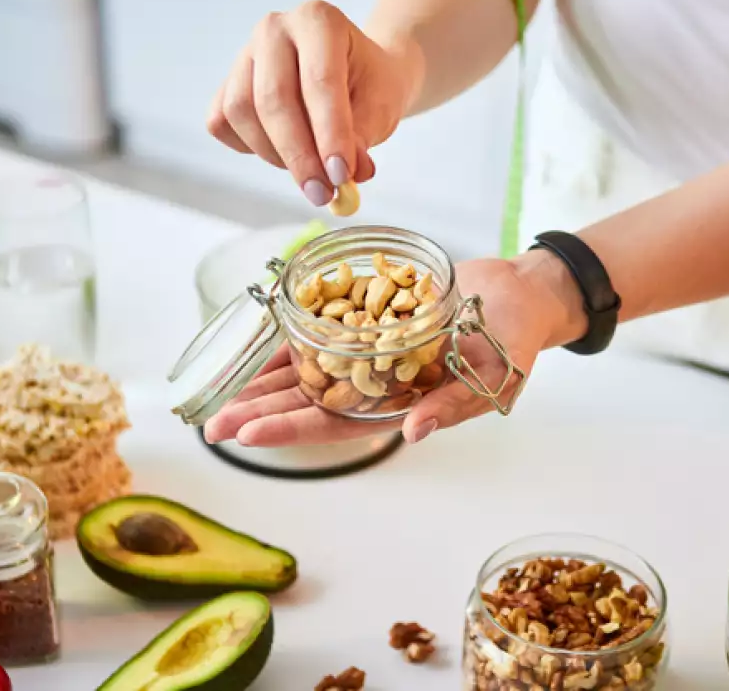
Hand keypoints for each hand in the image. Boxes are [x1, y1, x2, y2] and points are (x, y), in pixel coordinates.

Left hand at [204, 257, 564, 446]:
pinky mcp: (367, 319)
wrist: (519, 293)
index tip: (247, 434)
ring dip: (262, 381)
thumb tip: (414, 432)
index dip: (290, 430)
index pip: (336, 426)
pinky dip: (289, 336)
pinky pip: (320, 331)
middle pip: (308, 403)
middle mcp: (377, 385)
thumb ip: (453, 405)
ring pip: (306, 371)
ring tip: (215, 393)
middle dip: (259, 412)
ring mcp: (369, 353)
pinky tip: (254, 343)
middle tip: (210, 424)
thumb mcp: (493, 376)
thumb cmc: (514, 340)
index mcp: (401, 407)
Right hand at [206, 0, 420, 206]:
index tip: (342, 176)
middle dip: (299, 155)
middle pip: (273, 98)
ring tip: (310, 172)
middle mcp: (275, 29)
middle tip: (322, 193)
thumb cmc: (371, 84)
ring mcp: (245, 54)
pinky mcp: (227, 82)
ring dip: (274, 155)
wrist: (358, 72)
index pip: (319, 81)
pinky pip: (222, 123)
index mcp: (318, 20)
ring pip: (242, 112)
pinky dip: (249, 148)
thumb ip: (364, 137)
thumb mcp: (382, 106)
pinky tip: (281, 153)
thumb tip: (346, 176)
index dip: (329, 134)